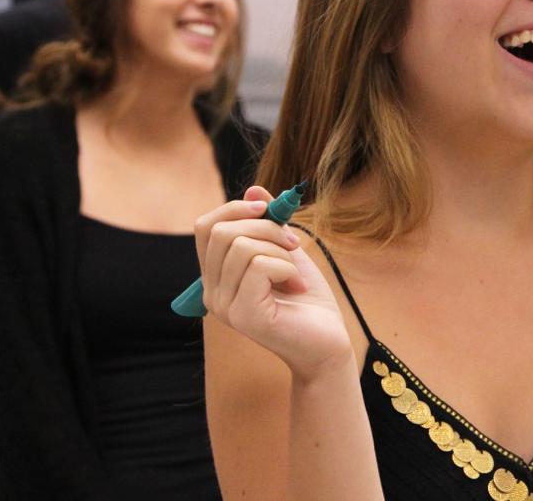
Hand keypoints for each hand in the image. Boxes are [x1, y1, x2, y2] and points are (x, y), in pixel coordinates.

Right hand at [196, 187, 353, 377]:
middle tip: (292, 244)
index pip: (205, 227)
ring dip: (279, 250)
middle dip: (265, 227)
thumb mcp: (286, 250)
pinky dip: (285, 267)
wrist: (328, 343)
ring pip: (241, 246)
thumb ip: (268, 223)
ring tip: (295, 271)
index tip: (268, 209)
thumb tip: (253, 189)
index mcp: (216, 276)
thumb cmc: (307, 299)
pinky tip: (296, 286)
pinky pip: (259, 266)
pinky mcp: (244, 316)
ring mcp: (225, 306)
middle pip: (221, 232)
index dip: (234, 208)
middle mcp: (212, 292)